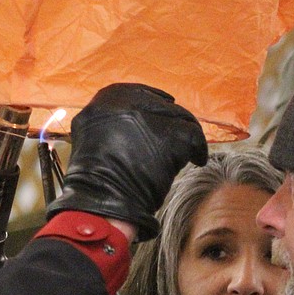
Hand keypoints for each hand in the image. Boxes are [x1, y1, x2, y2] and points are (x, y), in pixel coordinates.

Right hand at [46, 83, 206, 240]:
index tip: (164, 109)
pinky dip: (198, 150)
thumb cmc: (96, 176)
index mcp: (103, 99)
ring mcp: (147, 116)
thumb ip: (114, 121)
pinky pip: (194, 136)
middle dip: (171, 121)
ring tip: (186, 153)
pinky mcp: (169, 134)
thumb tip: (141, 117)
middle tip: (176, 138)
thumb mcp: (96, 136)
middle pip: (161, 105)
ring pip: (180, 118)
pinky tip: (196, 160)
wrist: (100, 201)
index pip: (136, 93)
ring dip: (185, 136)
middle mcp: (124, 101)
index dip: (152, 104)